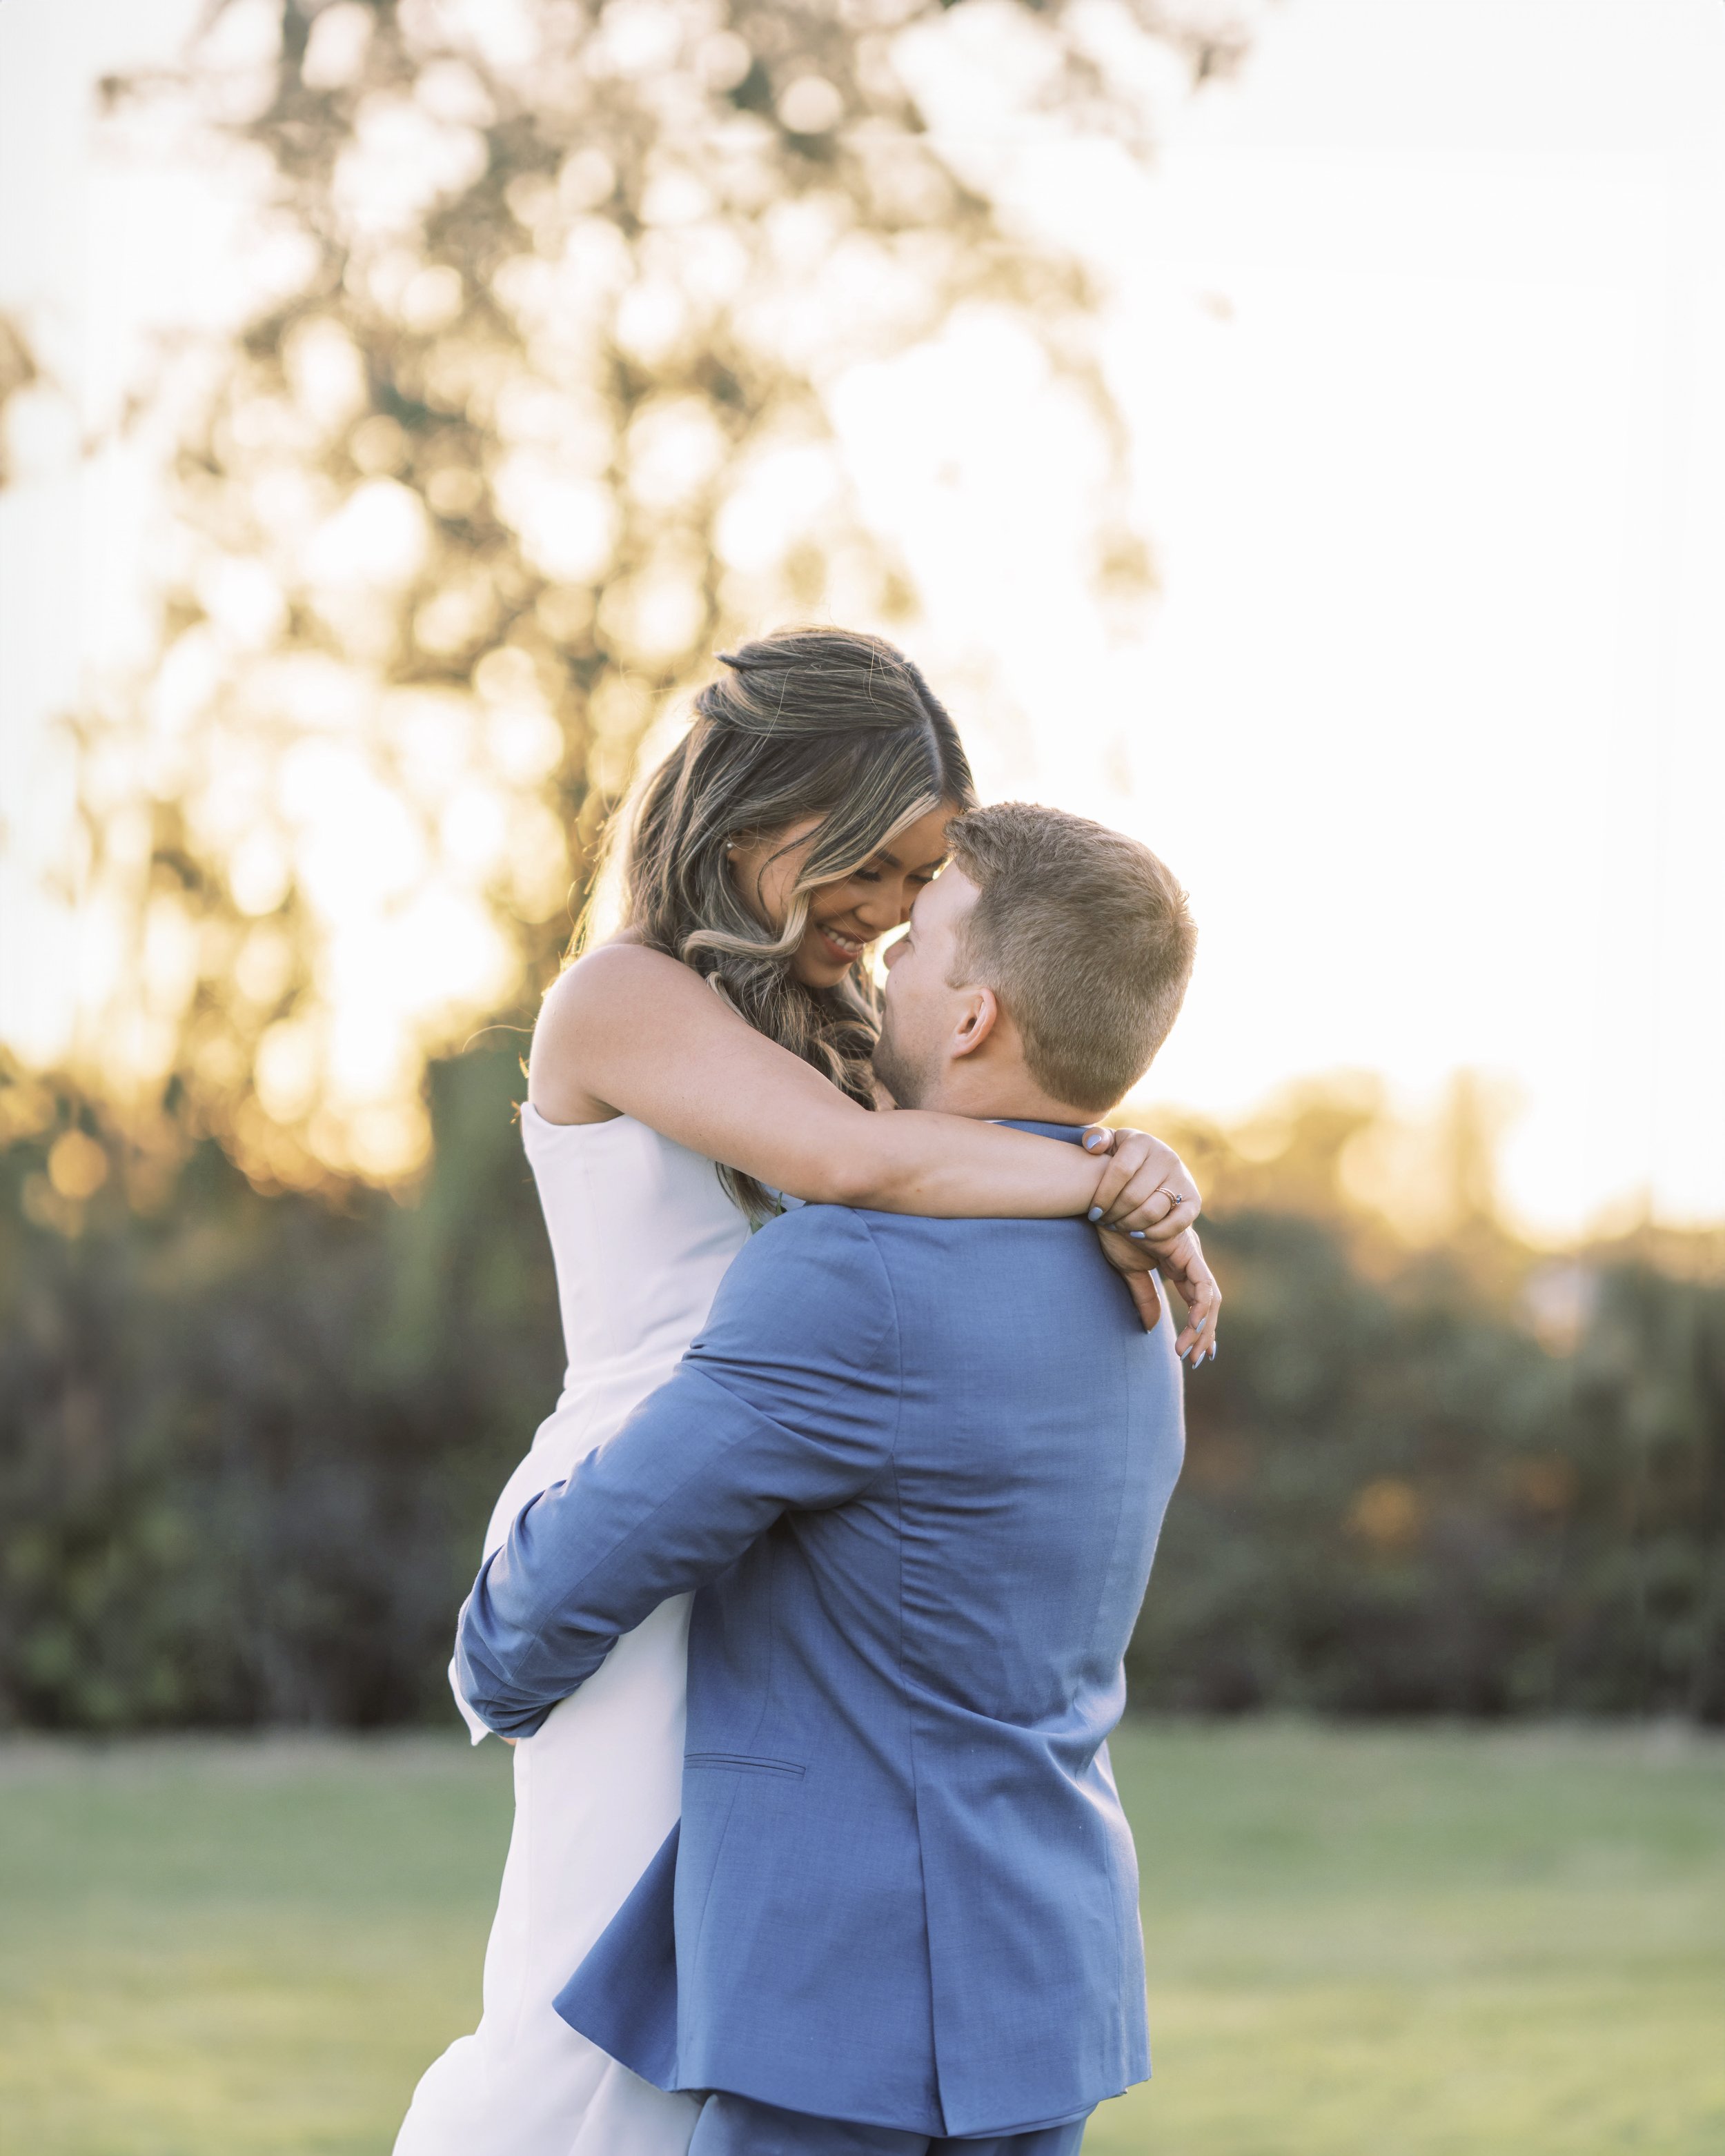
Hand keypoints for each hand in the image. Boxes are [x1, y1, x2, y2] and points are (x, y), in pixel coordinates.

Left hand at [1079, 1125, 1200, 1247]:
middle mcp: (1166, 1157)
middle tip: (1104, 1220)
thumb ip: (1095, 1139)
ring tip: (1117, 1225)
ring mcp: (1182, 1178)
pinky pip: (1176, 1223)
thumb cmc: (1121, 1159)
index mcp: (1142, 1141)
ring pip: (1151, 1211)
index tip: (1093, 1211)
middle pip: (1133, 1196)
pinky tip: (1137, 1234)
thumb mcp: (1108, 1145)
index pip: (1120, 1171)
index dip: (1103, 1196)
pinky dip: (1154, 1234)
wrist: (1153, 1172)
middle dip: (1113, 1214)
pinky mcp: (1194, 1200)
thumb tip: (1093, 1147)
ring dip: (1129, 1225)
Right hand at [1096, 1223, 1220, 1361]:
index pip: (1197, 1302)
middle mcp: (1191, 1259)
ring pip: (1210, 1298)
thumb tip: (1152, 1326)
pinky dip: (1201, 1308)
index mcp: (1179, 1264)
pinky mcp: (1187, 1251)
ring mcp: (1191, 1254)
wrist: (1106, 1205)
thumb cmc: (1114, 1231)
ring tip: (1190, 1352)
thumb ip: (1144, 1297)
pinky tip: (1195, 1326)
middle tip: (1195, 1361)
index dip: (1199, 1329)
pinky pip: (1202, 1285)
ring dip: (1203, 1328)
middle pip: (1208, 1304)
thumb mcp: (1130, 1272)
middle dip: (1205, 1335)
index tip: (1193, 1354)